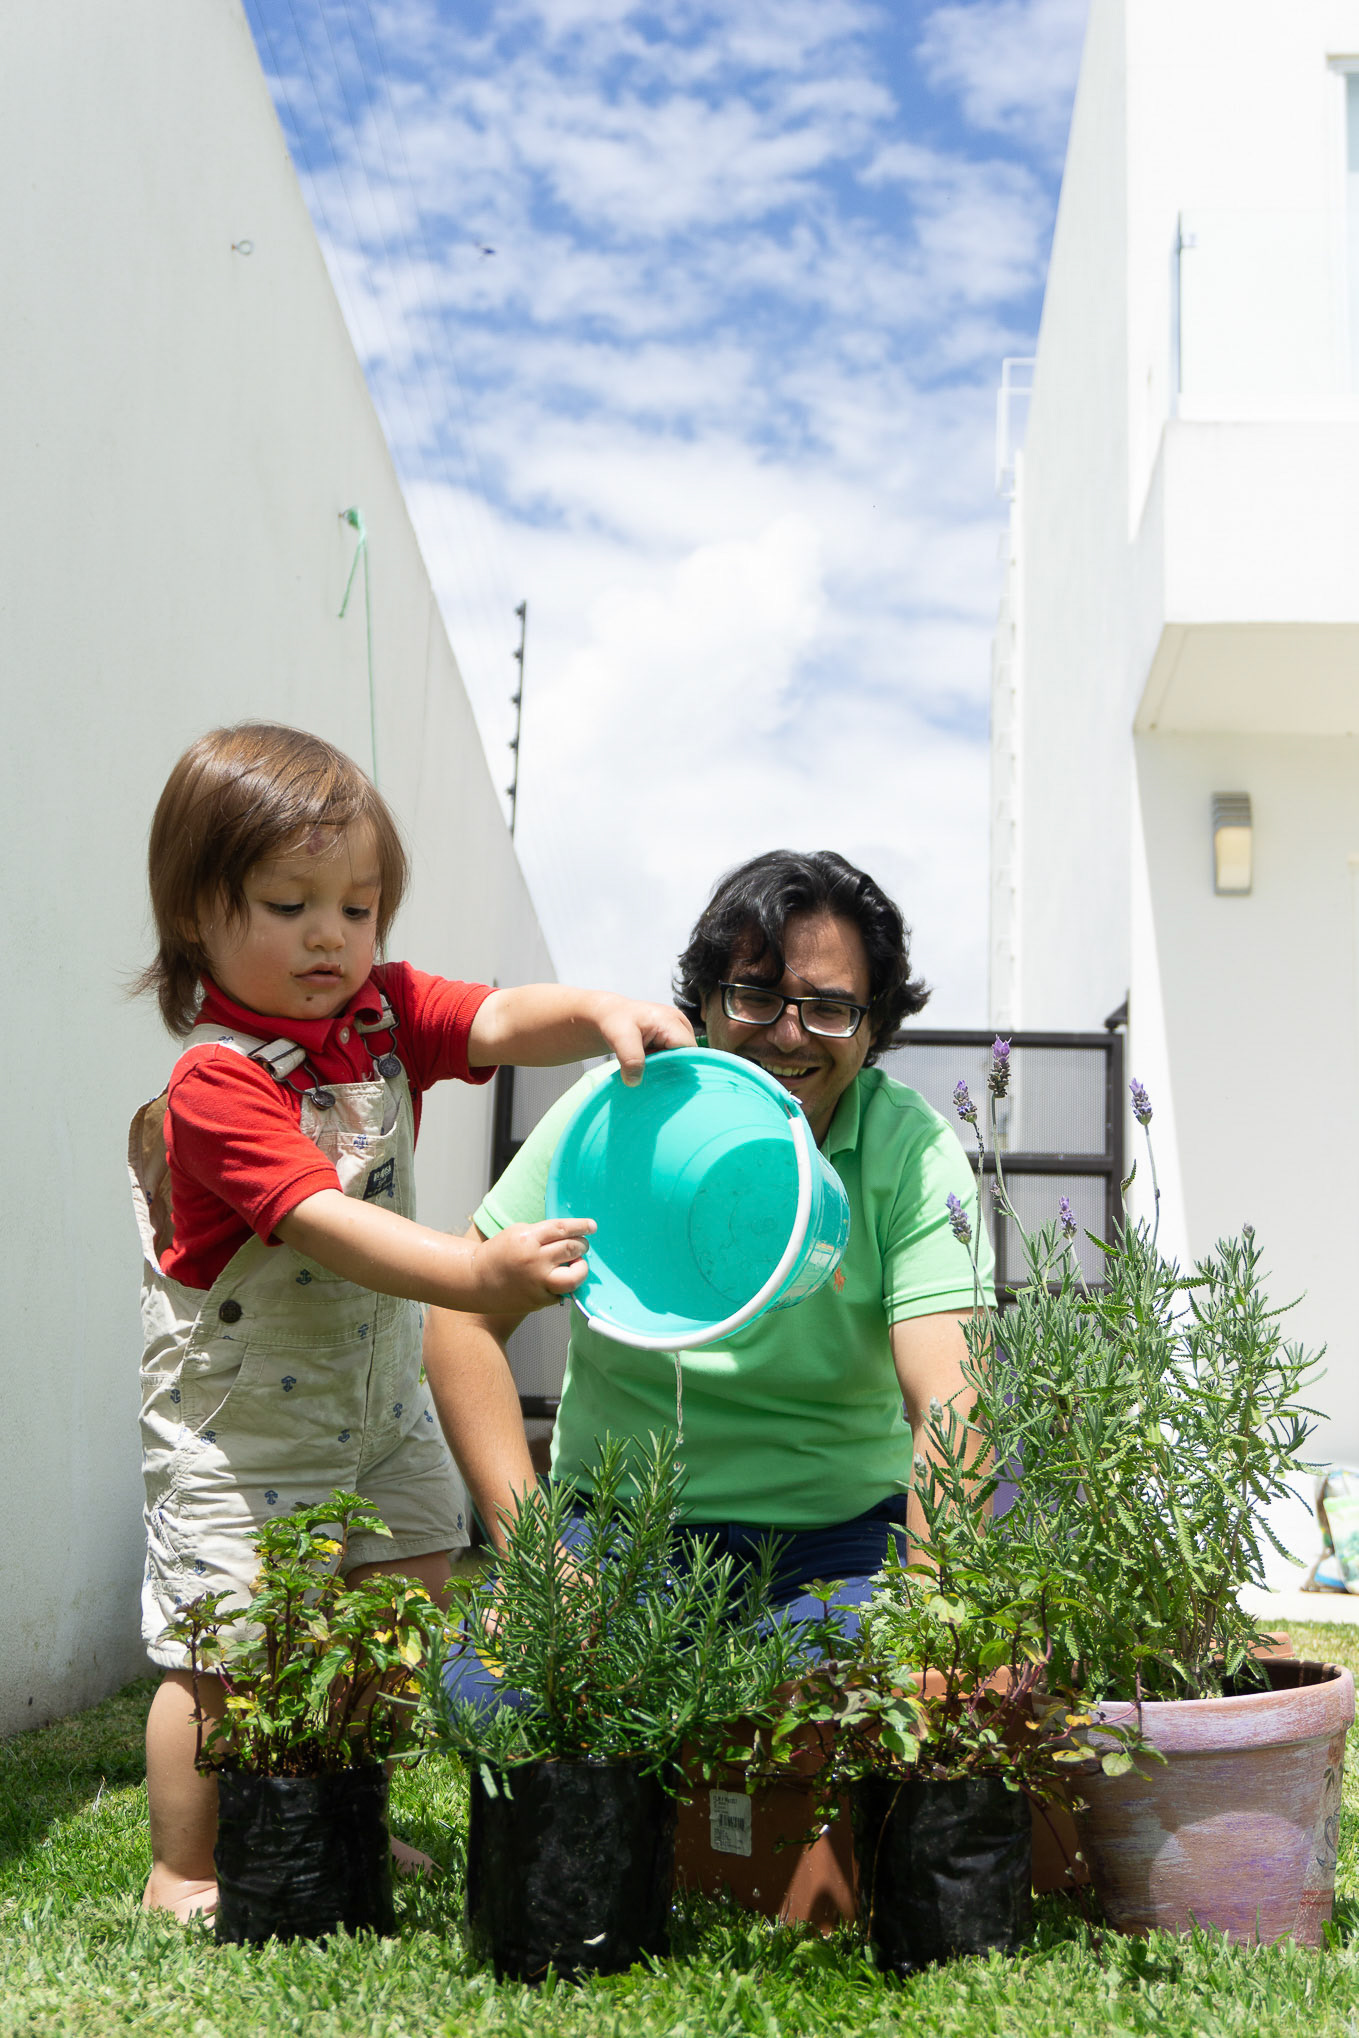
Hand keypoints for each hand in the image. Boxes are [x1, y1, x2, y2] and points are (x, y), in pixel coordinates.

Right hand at [469, 1218, 595, 1311]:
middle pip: (572, 1249)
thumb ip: (543, 1233)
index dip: (581, 1226)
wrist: (476, 1281)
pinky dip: (564, 1284)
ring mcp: (537, 1282)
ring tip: (576, 1263)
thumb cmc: (499, 1254)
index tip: (592, 1226)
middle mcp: (534, 1260)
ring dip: (581, 1267)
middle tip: (581, 1245)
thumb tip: (572, 1235)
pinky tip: (557, 1278)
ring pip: (574, 1276)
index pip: (562, 1229)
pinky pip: (562, 1292)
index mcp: (527, 1239)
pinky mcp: (539, 1300)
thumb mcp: (517, 1233)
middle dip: (582, 1245)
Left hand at [590, 994, 695, 1085]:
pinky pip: (675, 1054)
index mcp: (671, 1021)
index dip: (678, 1066)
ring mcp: (678, 1028)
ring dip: (666, 1063)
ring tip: (648, 1060)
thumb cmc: (615, 1021)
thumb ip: (630, 1059)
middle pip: (688, 1054)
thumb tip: (635, 1081)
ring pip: (681, 1055)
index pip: (689, 1051)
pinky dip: (663, 1060)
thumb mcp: (619, 1038)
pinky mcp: (673, 1035)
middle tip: (650, 1069)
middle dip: (672, 1066)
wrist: (609, 1014)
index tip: (661, 1077)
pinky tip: (649, 1059)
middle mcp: (680, 1022)